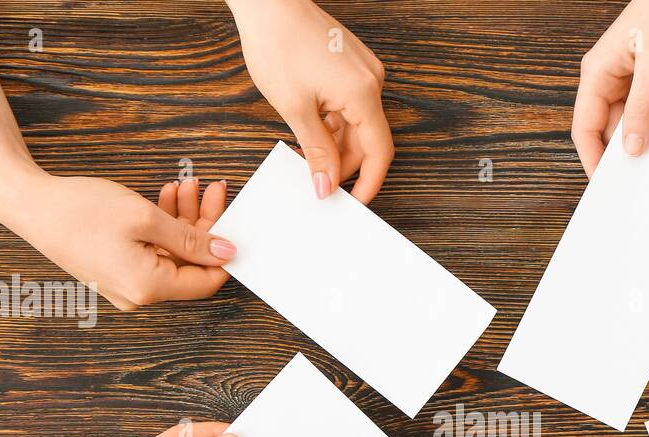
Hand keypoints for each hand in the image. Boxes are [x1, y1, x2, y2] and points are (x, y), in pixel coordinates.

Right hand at [0, 171, 236, 310]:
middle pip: (189, 265)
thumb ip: (190, 238)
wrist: (28, 204)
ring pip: (171, 254)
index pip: (207, 281)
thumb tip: (225, 252)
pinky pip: (151, 252)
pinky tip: (165, 198)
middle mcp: (139, 294)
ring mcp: (126, 285)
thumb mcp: (145, 217)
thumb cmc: (80, 209)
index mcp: (149, 288)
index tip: (232, 219)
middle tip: (211, 189)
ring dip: (182, 220)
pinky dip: (161, 227)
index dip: (223, 251)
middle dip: (203, 225)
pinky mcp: (116, 271)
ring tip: (185, 186)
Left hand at [227, 0, 392, 203]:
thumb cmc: (278, 42)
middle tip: (320, 184)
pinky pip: (349, 106)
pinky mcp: (351, 67)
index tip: (355, 203)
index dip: (369, 182)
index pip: (380, 151)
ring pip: (356, 124)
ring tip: (308, 157)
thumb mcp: (295, 108)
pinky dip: (334, 124)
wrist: (268, 2)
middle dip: (345, 165)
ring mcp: (363, 72)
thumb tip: (326, 184)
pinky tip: (312, 132)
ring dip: (336, 144)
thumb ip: (317, 151)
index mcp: (363, 92)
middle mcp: (371, 81)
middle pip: (368, 139)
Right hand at [571, 0, 648, 175]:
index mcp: (596, 74)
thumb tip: (632, 148)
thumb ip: (641, 109)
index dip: (594, 158)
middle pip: (611, 129)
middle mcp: (606, 78)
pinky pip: (648, 108)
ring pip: (633, 121)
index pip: (585, 128)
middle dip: (637, 144)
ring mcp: (626, 77)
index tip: (608, 183)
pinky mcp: (645, 76)